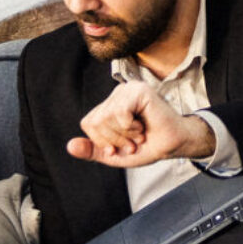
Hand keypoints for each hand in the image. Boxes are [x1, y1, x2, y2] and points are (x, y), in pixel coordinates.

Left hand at [67, 82, 215, 167]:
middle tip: (133, 142)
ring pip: (107, 117)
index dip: (102, 141)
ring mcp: (127, 90)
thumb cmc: (147, 146)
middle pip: (96, 121)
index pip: (87, 123)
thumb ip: (92, 150)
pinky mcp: (138, 90)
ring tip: (139, 135)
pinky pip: (120, 112)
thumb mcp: (114, 154)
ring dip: (125, 134)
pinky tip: (142, 126)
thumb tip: (70, 146)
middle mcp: (116, 95)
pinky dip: (131, 127)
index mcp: (108, 107)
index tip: (119, 148)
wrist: (172, 146)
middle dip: (115, 140)